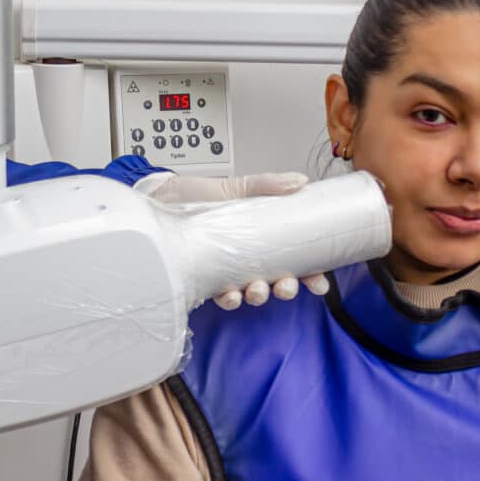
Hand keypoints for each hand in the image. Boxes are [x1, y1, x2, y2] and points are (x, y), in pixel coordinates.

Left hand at [137, 171, 331, 308]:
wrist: (159, 198)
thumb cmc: (195, 195)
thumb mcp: (234, 186)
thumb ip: (266, 185)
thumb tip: (299, 181)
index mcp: (261, 237)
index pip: (294, 260)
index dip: (311, 275)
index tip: (319, 283)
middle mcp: (247, 257)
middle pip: (277, 281)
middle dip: (286, 289)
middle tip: (286, 286)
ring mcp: (228, 270)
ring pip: (252, 292)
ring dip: (259, 296)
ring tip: (257, 290)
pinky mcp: (206, 278)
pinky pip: (222, 296)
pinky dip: (229, 299)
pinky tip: (229, 294)